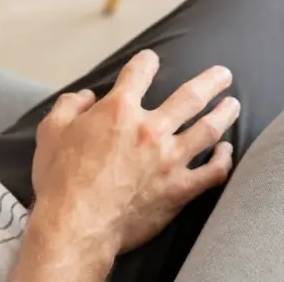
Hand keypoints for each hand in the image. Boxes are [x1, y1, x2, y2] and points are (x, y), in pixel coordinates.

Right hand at [31, 50, 238, 252]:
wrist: (76, 223)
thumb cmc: (60, 178)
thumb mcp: (50, 131)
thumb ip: (70, 106)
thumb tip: (85, 97)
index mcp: (118, 110)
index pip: (138, 73)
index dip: (146, 62)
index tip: (151, 59)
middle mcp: (150, 129)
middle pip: (190, 97)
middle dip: (210, 81)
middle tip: (223, 74)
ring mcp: (169, 160)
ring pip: (208, 130)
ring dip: (224, 113)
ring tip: (232, 104)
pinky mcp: (179, 189)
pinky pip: (212, 172)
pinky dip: (223, 159)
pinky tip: (227, 151)